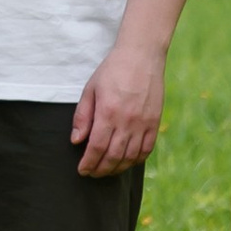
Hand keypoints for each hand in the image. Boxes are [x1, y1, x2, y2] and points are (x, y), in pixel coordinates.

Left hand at [71, 40, 166, 176]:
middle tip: (92, 173)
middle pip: (113, 157)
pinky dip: (136, 160)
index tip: (82, 170)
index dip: (88, 163)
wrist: (141, 56)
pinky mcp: (155, 123)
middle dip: (100, 170)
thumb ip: (82, 116)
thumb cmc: (112, 70)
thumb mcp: (90, 89)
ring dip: (117, 168)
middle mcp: (127, 121)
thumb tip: (76, 140)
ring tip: (107, 170)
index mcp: (108, 112)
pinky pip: (146, 149)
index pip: (96, 148)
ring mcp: (143, 123)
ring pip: (130, 157)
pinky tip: (127, 162)